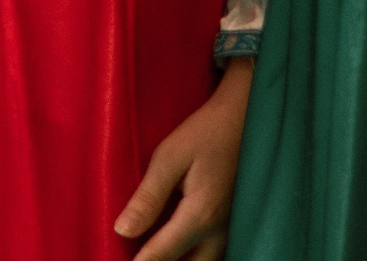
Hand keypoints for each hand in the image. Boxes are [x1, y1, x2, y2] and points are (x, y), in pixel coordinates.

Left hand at [115, 57, 248, 259]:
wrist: (242, 120)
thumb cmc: (203, 135)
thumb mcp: (168, 159)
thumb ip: (147, 197)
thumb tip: (123, 230)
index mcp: (200, 215)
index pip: (164, 253)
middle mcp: (220, 230)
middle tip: (139, 260)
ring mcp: (232, 227)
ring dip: (184, 260)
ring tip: (154, 254)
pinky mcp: (235, 221)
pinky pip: (218, 251)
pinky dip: (199, 255)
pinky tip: (182, 247)